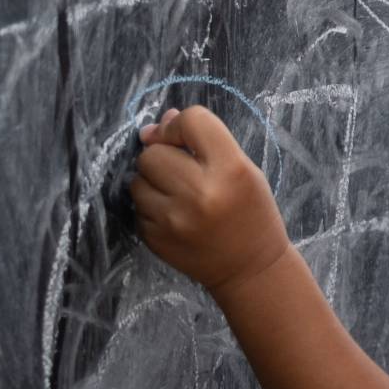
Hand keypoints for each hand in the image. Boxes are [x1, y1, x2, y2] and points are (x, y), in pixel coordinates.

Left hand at [132, 105, 290, 294]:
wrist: (250, 268)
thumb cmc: (252, 213)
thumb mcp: (244, 170)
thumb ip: (205, 143)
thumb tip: (160, 120)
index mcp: (230, 170)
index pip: (192, 121)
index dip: (181, 125)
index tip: (183, 138)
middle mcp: (200, 193)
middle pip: (153, 152)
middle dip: (163, 156)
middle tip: (182, 171)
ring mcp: (173, 219)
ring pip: (137, 180)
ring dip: (152, 182)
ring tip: (177, 195)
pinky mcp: (155, 238)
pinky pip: (136, 207)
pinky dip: (150, 207)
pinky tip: (174, 216)